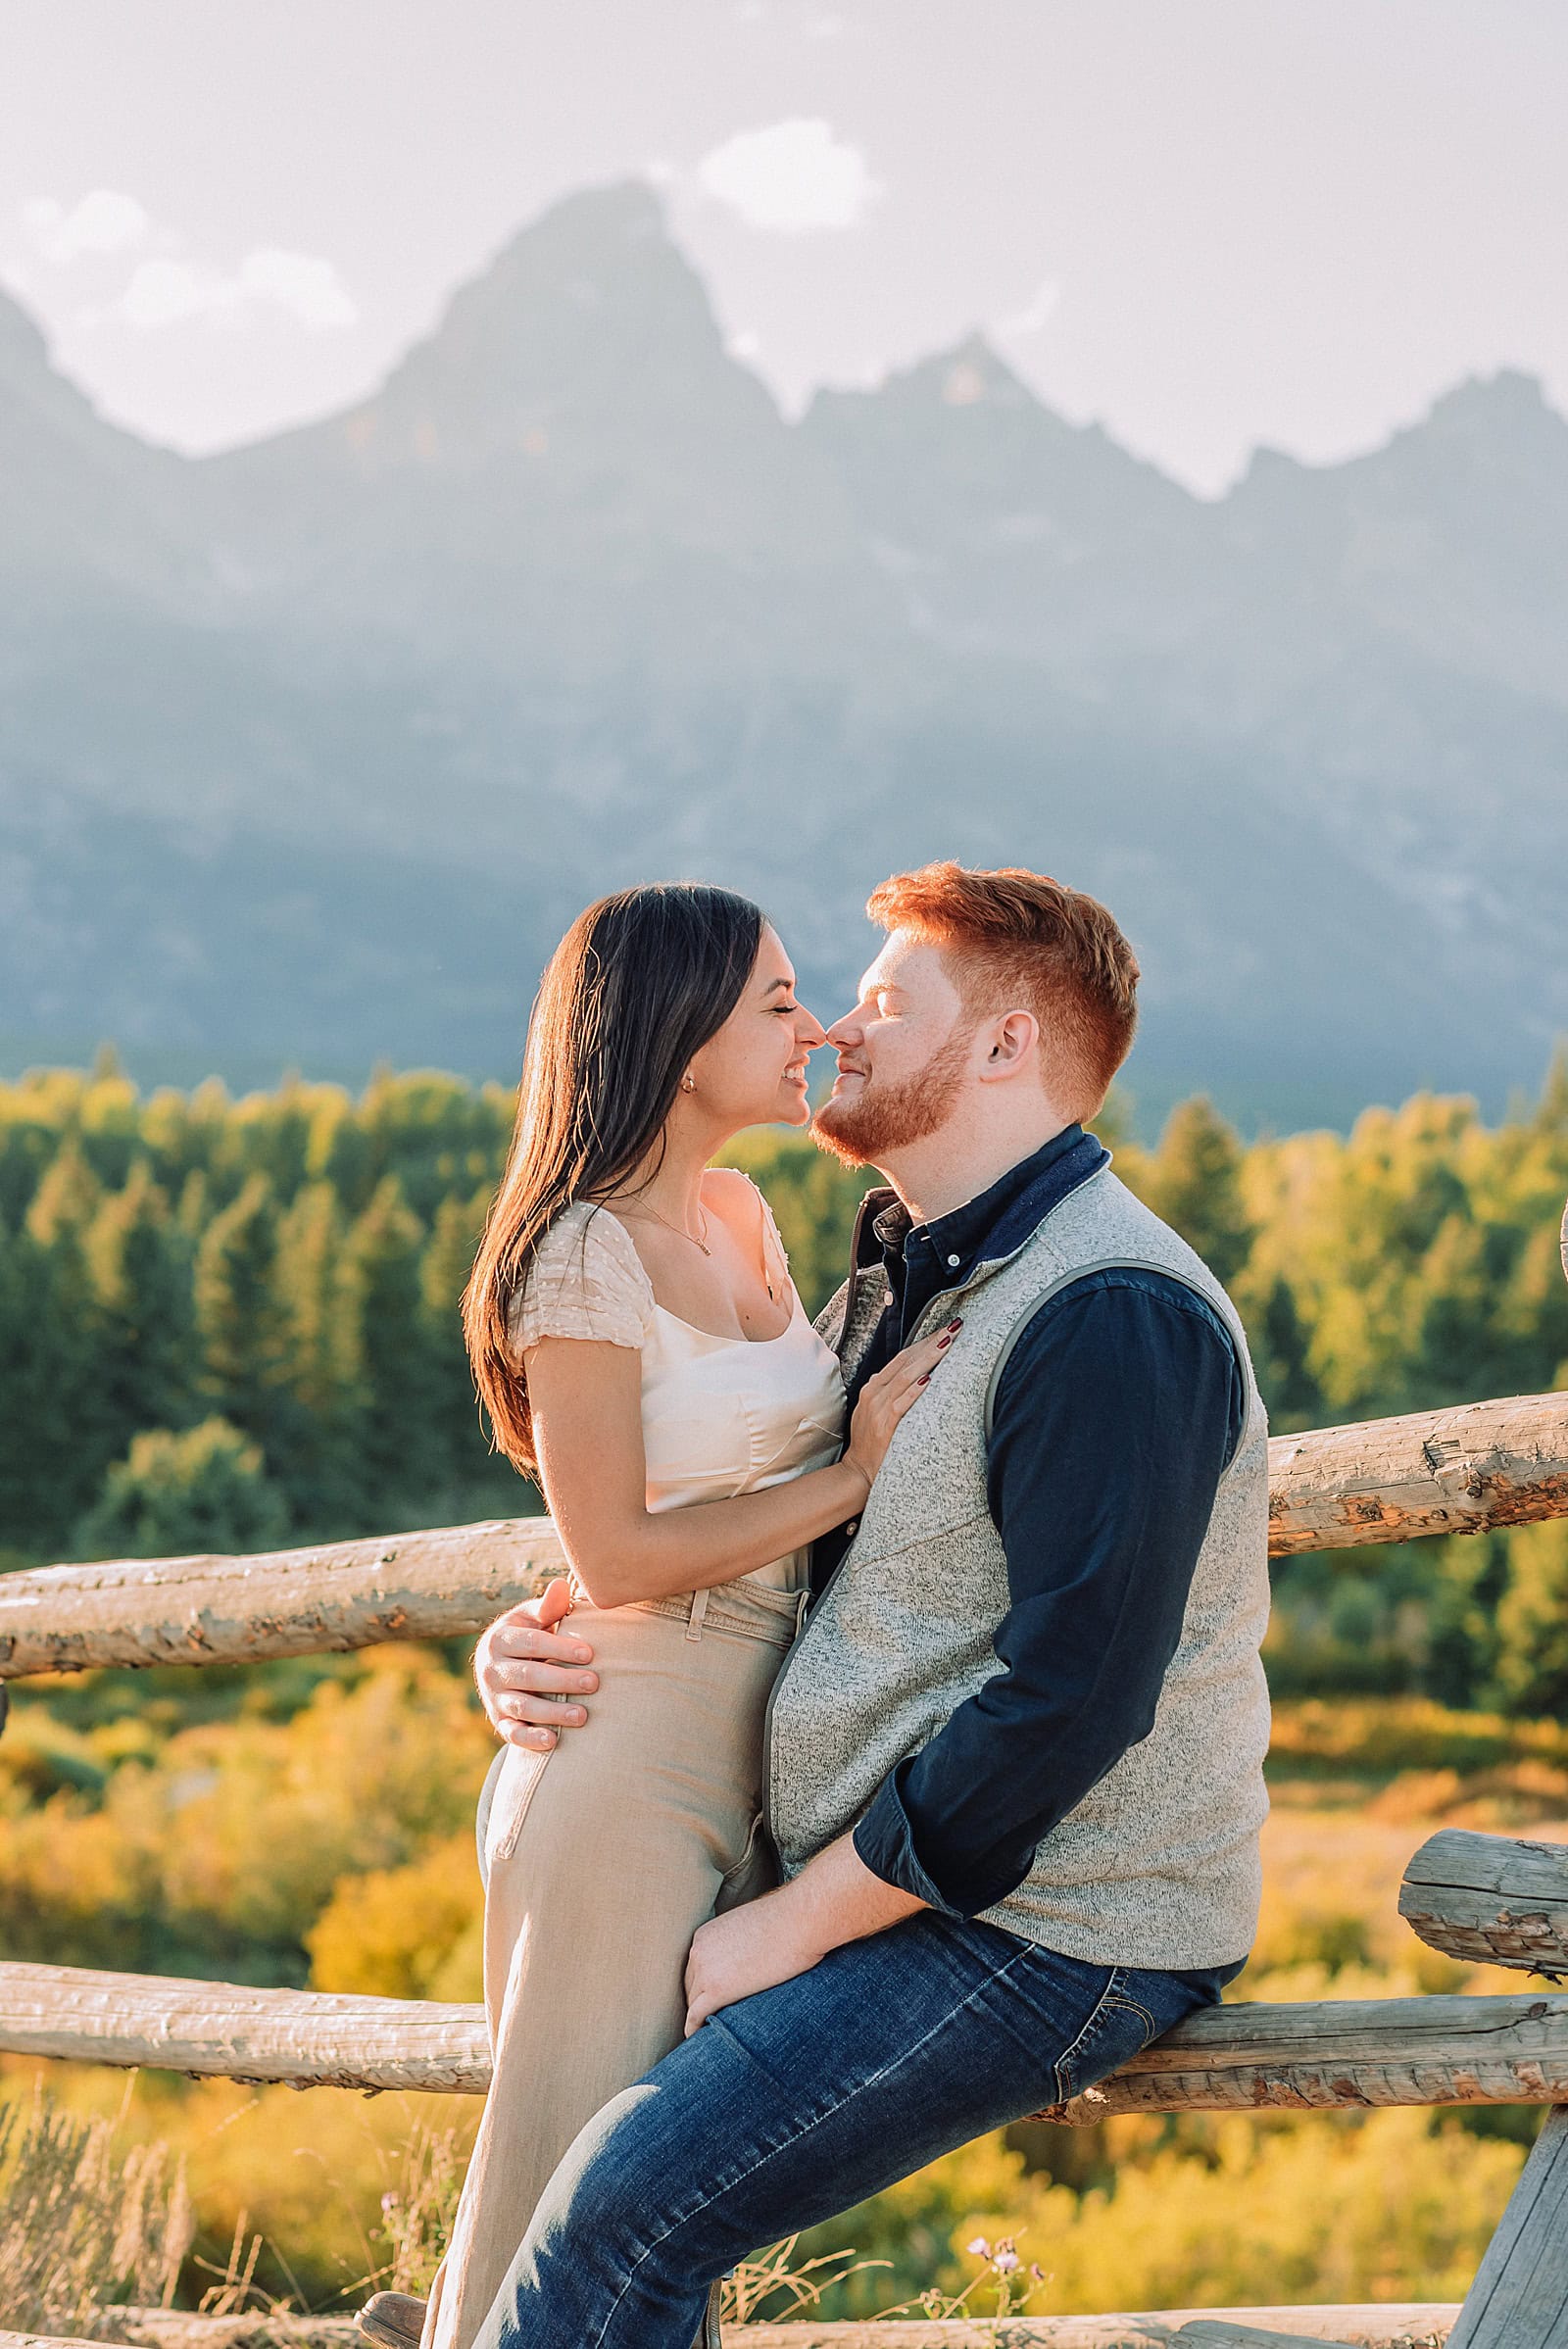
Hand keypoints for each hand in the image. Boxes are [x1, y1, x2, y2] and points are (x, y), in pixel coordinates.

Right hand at [474, 1578, 598, 1749]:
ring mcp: (494, 1697)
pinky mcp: (499, 1720)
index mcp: (500, 1638)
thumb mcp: (533, 1618)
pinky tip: (554, 1741)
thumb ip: (548, 1607)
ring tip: (582, 1715)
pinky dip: (531, 1739)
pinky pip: (512, 1733)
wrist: (502, 1663)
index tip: (589, 1654)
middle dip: (562, 1681)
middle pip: (528, 1676)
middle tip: (594, 1683)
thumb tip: (561, 1585)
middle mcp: (492, 1669)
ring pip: (522, 1707)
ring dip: (552, 1713)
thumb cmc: (528, 1635)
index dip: (560, 1649)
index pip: (532, 1643)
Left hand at [683, 1885, 826, 2035]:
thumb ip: (739, 1940)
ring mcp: (706, 1971)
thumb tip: (749, 1953)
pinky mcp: (718, 1989)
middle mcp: (698, 1950)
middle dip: (699, 2000)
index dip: (703, 1984)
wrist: (800, 1920)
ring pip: (693, 2002)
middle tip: (709, 2016)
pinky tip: (697, 2037)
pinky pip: (696, 2016)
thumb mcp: (751, 1925)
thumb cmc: (786, 1920)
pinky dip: (694, 2028)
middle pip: (691, 1985)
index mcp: (705, 1934)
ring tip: (706, 2031)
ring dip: (699, 2016)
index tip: (711, 1996)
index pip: (695, 1967)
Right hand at [843, 1318, 960, 1492]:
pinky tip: (930, 1379)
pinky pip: (901, 1404)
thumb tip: (893, 1373)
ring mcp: (878, 1408)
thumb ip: (883, 1390)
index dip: (923, 1342)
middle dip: (930, 1343)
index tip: (944, 1330)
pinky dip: (915, 1390)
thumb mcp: (872, 1410)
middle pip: (906, 1361)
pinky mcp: (884, 1425)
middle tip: (952, 1327)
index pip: (902, 1357)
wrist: (857, 1472)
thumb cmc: (870, 1442)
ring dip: (928, 1358)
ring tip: (947, 1343)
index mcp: (873, 1387)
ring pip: (905, 1377)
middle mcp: (874, 1393)